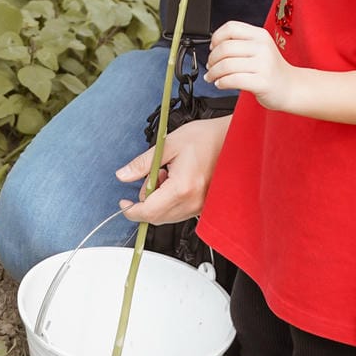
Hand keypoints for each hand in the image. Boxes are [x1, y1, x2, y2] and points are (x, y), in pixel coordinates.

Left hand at [114, 116, 230, 223]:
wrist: (232, 138)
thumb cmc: (206, 138)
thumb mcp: (168, 144)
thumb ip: (142, 163)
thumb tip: (124, 175)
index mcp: (182, 187)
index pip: (149, 212)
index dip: (132, 210)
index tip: (124, 203)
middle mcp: (193, 202)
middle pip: (157, 217)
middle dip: (146, 201)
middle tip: (152, 175)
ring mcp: (200, 206)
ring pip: (168, 216)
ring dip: (159, 200)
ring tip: (167, 174)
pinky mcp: (204, 205)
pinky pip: (180, 212)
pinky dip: (171, 201)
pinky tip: (176, 181)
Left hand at [205, 20, 294, 110]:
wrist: (290, 87)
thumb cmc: (270, 69)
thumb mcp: (259, 49)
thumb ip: (240, 43)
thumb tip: (213, 47)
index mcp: (260, 35)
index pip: (231, 28)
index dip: (216, 37)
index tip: (212, 48)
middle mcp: (263, 47)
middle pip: (225, 47)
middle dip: (211, 59)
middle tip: (210, 67)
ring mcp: (264, 65)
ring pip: (226, 65)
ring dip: (213, 73)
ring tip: (212, 77)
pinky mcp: (262, 82)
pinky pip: (233, 80)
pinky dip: (221, 83)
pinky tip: (221, 84)